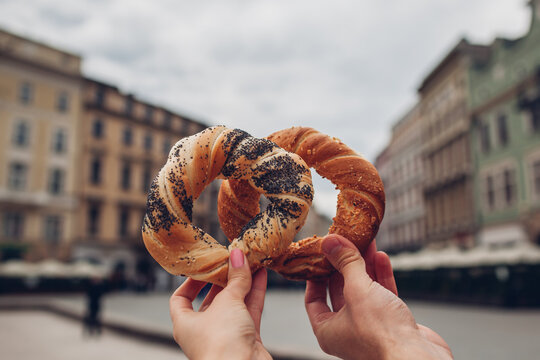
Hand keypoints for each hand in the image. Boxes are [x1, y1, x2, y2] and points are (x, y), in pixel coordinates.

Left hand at [170, 249, 270, 359]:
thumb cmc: (222, 343)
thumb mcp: (227, 301)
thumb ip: (235, 277)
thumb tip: (237, 255)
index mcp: (185, 324)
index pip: (181, 299)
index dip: (191, 281)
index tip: (204, 266)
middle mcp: (203, 330)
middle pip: (212, 298)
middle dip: (224, 278)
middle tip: (232, 258)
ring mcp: (226, 335)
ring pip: (234, 303)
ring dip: (243, 282)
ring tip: (251, 261)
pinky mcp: (246, 340)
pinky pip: (249, 311)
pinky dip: (255, 293)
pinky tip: (261, 275)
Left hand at [305, 234, 452, 359]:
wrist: (417, 357)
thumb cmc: (382, 334)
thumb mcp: (357, 290)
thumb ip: (346, 263)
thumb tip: (331, 241)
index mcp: (328, 330)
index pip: (313, 299)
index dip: (316, 275)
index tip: (320, 255)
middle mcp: (346, 330)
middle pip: (340, 290)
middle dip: (344, 263)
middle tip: (345, 240)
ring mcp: (370, 326)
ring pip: (364, 289)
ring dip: (365, 265)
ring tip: (366, 242)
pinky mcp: (392, 322)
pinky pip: (383, 294)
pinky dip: (381, 275)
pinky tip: (381, 257)